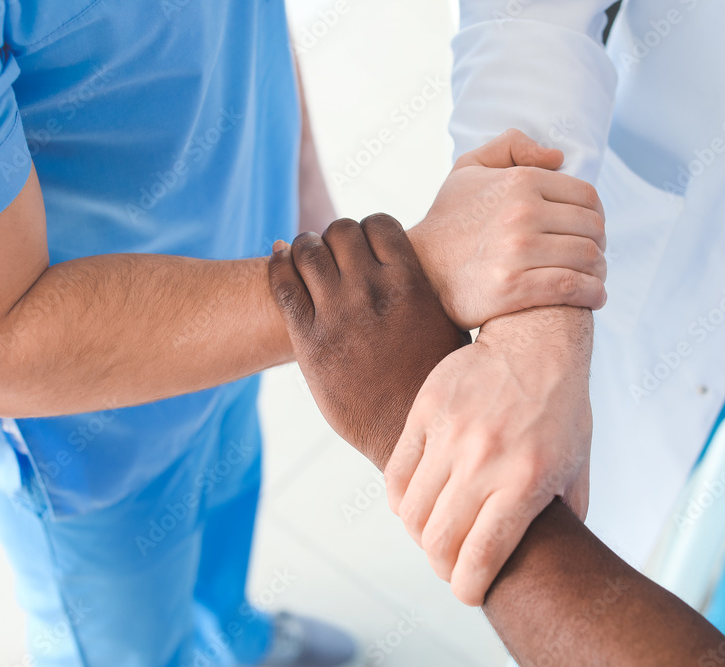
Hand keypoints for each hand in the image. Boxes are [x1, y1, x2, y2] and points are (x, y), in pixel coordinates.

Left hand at [268, 214, 468, 465]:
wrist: (406, 433)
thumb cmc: (432, 383)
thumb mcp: (447, 327)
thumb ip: (427, 291)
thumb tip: (424, 268)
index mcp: (412, 283)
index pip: (380, 223)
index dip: (368, 230)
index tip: (365, 246)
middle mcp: (373, 290)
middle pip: (340, 230)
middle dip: (335, 237)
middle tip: (334, 255)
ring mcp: (338, 313)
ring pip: (307, 250)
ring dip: (304, 247)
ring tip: (306, 258)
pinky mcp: (309, 340)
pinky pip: (282, 284)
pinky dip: (277, 265)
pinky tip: (280, 262)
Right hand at [385, 308, 591, 605]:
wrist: (537, 341)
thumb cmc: (562, 408)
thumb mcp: (576, 466)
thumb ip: (567, 516)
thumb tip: (557, 562)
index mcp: (526, 482)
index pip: (479, 559)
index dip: (468, 589)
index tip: (469, 592)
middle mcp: (485, 461)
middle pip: (439, 543)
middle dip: (443, 567)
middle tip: (451, 564)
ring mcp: (451, 435)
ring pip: (412, 513)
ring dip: (421, 534)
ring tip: (435, 532)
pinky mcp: (426, 411)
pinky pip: (398, 474)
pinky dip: (402, 500)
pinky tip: (418, 501)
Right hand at [408, 129, 605, 329]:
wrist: (417, 269)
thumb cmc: (448, 220)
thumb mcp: (468, 168)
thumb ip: (511, 147)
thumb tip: (557, 157)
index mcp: (521, 181)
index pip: (587, 197)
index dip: (596, 216)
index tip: (590, 233)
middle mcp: (523, 212)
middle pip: (592, 229)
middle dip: (600, 246)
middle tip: (594, 260)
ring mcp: (518, 251)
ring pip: (586, 258)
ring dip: (599, 272)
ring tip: (594, 280)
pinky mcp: (514, 287)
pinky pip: (572, 287)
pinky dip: (592, 294)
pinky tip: (592, 298)